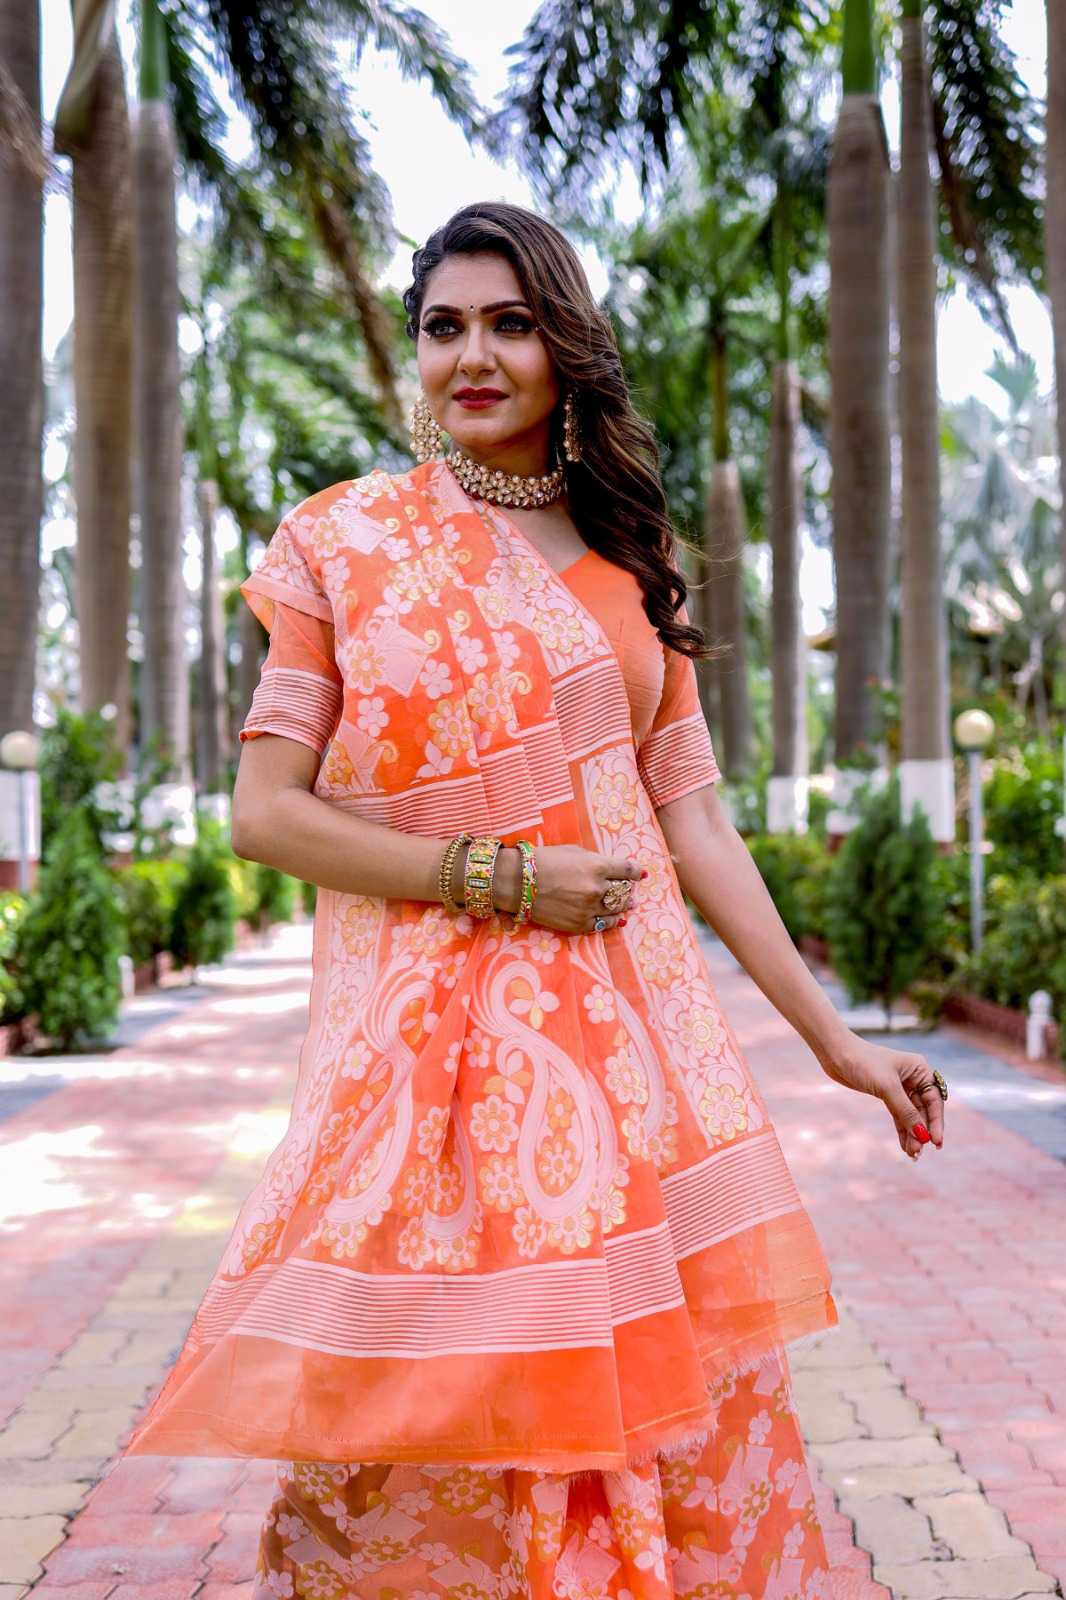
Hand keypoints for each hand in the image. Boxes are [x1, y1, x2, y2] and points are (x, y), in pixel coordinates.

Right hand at [498, 844, 643, 933]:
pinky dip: (611, 922)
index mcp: (597, 866)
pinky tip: (618, 921)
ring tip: (628, 906)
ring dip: (623, 907)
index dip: (636, 872)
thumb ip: (594, 860)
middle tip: (631, 891)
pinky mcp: (578, 924)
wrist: (517, 882)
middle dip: (628, 890)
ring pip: (615, 909)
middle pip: (623, 891)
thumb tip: (610, 868)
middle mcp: (597, 888)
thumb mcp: (573, 851)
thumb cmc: (543, 860)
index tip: (641, 874)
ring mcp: (589, 908)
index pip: (627, 870)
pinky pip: (601, 925)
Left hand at [819, 1032, 945, 1160]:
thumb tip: (922, 1135)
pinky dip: (902, 1130)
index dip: (936, 1122)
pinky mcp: (887, 1094)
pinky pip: (899, 1115)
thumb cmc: (863, 1062)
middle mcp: (914, 1077)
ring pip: (911, 1115)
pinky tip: (905, 1146)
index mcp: (920, 1069)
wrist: (836, 1054)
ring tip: (913, 1155)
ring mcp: (900, 1086)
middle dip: (922, 1131)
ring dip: (913, 1134)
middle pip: (924, 1110)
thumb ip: (905, 1111)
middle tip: (919, 1152)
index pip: (934, 1100)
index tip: (936, 1142)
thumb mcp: (887, 1088)